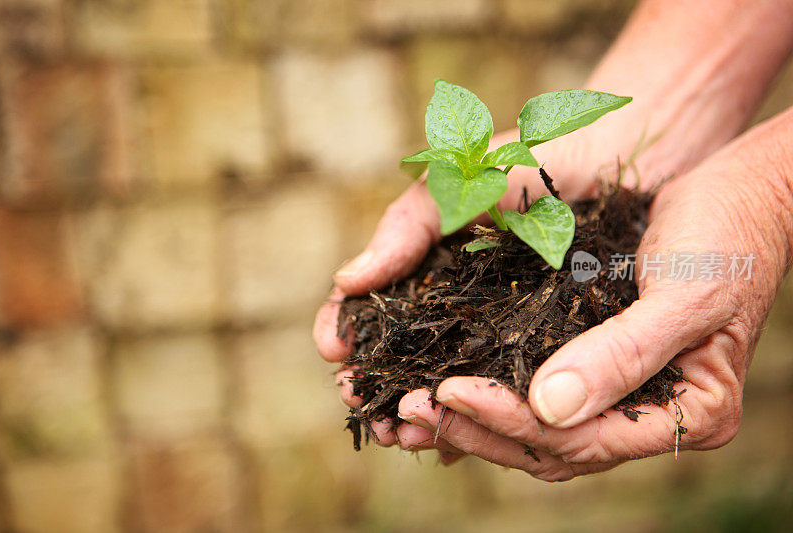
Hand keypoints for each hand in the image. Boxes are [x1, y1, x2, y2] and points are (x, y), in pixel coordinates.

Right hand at [313, 130, 606, 459]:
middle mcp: (465, 305)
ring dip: (420, 412)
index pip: (378, 304)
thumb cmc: (542, 160)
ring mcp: (507, 331)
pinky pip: (509, 394)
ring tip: (400, 433)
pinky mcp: (553, 351)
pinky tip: (457, 443)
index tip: (332, 352)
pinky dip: (480, 420)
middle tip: (360, 406)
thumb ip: (407, 227)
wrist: (631, 154)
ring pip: (451, 384)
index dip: (348, 328)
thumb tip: (346, 281)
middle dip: (377, 386)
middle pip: (407, 357)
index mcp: (437, 266)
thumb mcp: (462, 183)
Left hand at [396, 109, 792, 478]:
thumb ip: (623, 355)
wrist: (736, 196)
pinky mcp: (596, 363)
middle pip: (550, 446)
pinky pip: (537, 394)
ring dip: (475, 419)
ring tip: (411, 406)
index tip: (447, 392)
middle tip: (407, 409)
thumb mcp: (685, 294)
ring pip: (537, 429)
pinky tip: (445, 381)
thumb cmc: (727, 239)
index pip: (581, 439)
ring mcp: (621, 392)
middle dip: (477, 430)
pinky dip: (491, 391)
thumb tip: (547, 410)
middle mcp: (650, 414)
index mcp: (688, 413)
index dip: (509, 421)